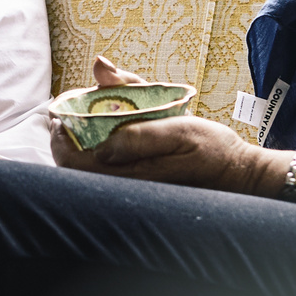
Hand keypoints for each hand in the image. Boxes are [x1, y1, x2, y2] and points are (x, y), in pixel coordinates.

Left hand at [50, 55, 279, 194]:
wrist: (239, 174)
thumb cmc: (212, 151)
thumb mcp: (179, 131)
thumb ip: (139, 135)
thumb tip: (101, 144)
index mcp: (131, 174)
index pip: (75, 162)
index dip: (59, 137)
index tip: (57, 112)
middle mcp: (126, 185)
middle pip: (75, 168)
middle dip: (63, 137)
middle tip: (63, 110)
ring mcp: (132, 186)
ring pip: (87, 168)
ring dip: (78, 141)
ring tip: (80, 114)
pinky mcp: (139, 183)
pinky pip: (105, 167)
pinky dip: (95, 146)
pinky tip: (103, 129)